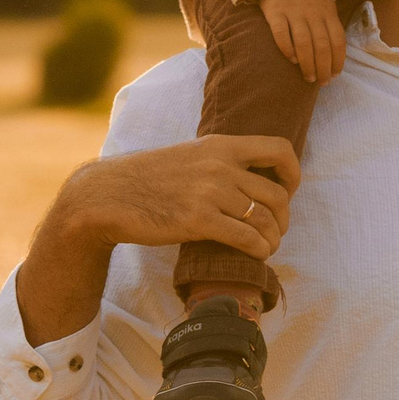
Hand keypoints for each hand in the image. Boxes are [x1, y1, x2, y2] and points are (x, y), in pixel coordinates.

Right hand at [16, 136, 301, 344]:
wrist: (105, 196)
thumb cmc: (147, 179)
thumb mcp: (189, 154)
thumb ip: (221, 160)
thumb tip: (254, 177)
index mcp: (221, 145)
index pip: (279, 149)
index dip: (293, 173)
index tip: (289, 191)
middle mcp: (220, 165)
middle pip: (278, 194)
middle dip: (284, 218)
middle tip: (276, 230)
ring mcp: (210, 192)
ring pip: (266, 219)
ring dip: (273, 238)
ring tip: (267, 247)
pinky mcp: (198, 220)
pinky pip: (247, 238)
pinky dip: (259, 249)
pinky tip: (256, 254)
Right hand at [258, 0, 346, 84]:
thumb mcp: (325, 5)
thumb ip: (329, 25)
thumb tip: (335, 54)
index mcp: (328, 13)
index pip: (338, 41)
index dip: (338, 61)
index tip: (334, 75)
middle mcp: (313, 13)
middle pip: (322, 45)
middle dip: (324, 68)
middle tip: (321, 82)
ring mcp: (294, 12)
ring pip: (304, 43)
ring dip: (308, 64)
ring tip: (309, 78)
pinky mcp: (275, 11)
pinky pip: (281, 33)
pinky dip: (288, 48)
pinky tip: (292, 60)